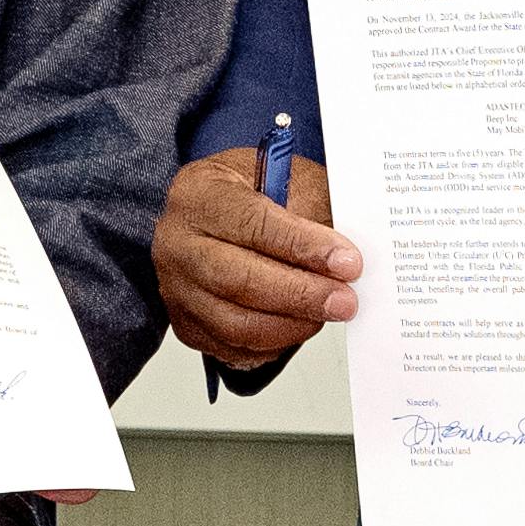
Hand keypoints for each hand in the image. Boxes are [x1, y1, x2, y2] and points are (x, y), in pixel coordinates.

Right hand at [153, 147, 364, 368]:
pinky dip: (274, 343)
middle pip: (239, 280)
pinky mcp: (187, 324)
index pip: (252, 224)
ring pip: (236, 323)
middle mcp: (177, 243)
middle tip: (344, 299)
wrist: (218, 212)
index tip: (347, 262)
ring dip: (292, 324)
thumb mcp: (286, 177)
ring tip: (328, 312)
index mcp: (199, 194)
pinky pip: (233, 348)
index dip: (303, 247)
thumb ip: (313, 211)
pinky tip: (298, 324)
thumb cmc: (252, 189)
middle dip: (301, 295)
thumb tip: (344, 258)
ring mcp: (177, 289)